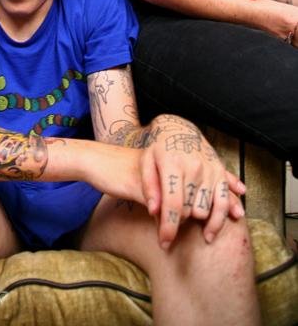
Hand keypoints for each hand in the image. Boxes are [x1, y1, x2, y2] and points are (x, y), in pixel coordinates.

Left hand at [137, 115, 245, 248]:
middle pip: (189, 210)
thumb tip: (154, 211)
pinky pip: (225, 200)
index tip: (164, 243)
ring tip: (190, 227)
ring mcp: (210, 169)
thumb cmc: (158, 148)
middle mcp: (195, 167)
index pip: (173, 204)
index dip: (169, 227)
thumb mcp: (146, 161)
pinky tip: (214, 230)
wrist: (179, 128)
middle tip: (172, 225)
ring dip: (197, 222)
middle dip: (180, 223)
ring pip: (206, 209)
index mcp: (173, 164)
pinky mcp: (221, 172)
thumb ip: (149, 186)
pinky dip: (222, 217)